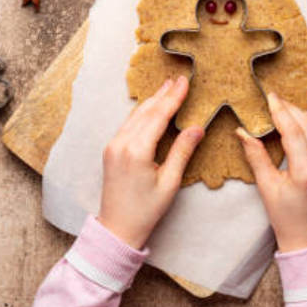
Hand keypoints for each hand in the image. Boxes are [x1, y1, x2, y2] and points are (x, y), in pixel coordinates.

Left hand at [98, 76, 204, 248]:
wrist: (117, 227)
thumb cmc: (146, 210)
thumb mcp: (170, 182)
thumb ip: (182, 151)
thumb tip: (196, 126)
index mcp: (137, 151)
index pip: (158, 116)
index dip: (173, 98)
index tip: (184, 82)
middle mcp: (121, 143)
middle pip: (145, 112)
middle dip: (162, 94)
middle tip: (177, 79)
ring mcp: (113, 145)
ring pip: (135, 116)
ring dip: (151, 101)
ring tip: (166, 88)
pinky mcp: (110, 150)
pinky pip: (127, 125)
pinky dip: (141, 113)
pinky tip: (150, 108)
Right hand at [237, 93, 306, 252]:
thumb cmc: (286, 218)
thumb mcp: (266, 187)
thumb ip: (256, 156)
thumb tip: (242, 131)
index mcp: (306, 173)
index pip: (294, 132)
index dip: (280, 112)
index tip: (270, 98)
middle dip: (291, 109)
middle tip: (276, 100)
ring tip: (290, 110)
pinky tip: (306, 123)